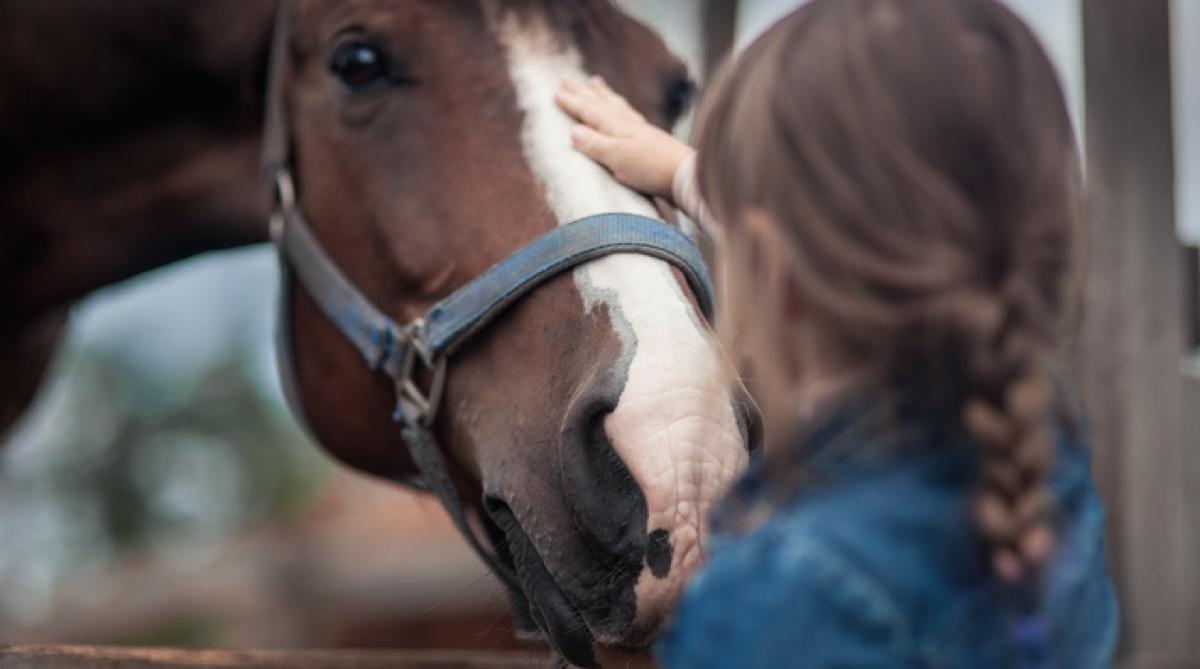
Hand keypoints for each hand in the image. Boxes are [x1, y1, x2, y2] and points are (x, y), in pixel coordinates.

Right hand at [556, 76, 694, 199]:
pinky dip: (622, 108)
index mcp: (617, 128)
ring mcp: (641, 130)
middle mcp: (628, 124)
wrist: (686, 175)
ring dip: (603, 95)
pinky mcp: (652, 139)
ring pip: (617, 106)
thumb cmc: (651, 169)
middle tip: (567, 79)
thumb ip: (595, 144)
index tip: (556, 92)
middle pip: (601, 104)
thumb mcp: (617, 158)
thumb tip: (573, 131)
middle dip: (583, 93)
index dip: (573, 102)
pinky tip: (624, 111)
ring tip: (594, 82)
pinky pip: (630, 115)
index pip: (589, 112)